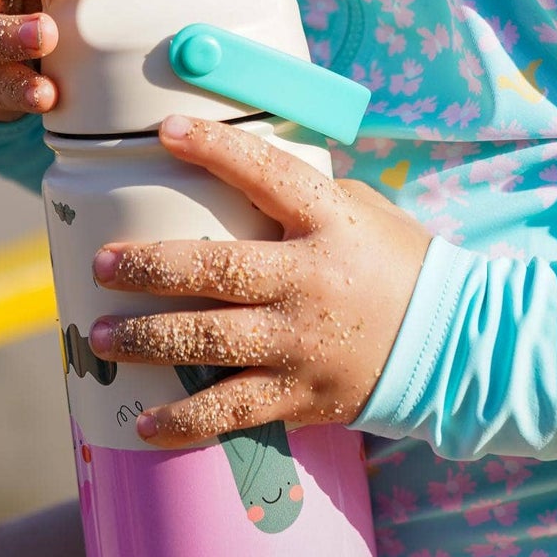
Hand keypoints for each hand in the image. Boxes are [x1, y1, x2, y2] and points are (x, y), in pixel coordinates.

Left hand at [88, 114, 431, 442]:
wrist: (456, 343)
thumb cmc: (400, 264)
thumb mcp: (361, 212)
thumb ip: (301, 198)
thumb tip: (230, 175)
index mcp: (331, 223)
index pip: (268, 174)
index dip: (216, 150)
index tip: (168, 133)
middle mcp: (310, 281)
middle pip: (218, 269)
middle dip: (150, 267)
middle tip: (100, 265)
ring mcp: (303, 343)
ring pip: (210, 343)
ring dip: (148, 340)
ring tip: (100, 336)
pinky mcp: (302, 395)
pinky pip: (233, 411)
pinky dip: (185, 422)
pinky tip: (145, 423)